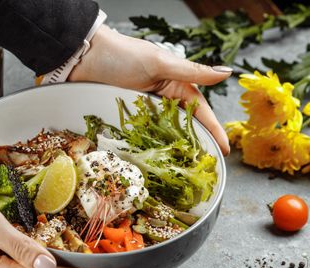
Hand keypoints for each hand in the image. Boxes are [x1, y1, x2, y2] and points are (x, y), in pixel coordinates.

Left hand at [69, 25, 231, 154]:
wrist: (83, 57)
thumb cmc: (121, 54)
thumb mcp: (160, 62)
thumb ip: (192, 71)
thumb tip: (226, 73)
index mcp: (175, 84)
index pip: (200, 111)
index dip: (213, 130)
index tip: (224, 150)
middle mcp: (162, 99)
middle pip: (184, 126)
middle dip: (195, 145)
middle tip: (205, 168)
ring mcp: (143, 110)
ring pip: (164, 133)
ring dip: (173, 150)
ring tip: (184, 170)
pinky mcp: (126, 117)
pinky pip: (142, 135)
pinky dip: (150, 147)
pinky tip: (155, 160)